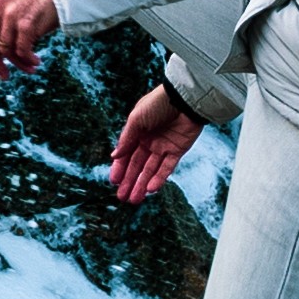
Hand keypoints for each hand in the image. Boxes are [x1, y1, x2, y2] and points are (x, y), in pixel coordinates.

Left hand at [0, 0, 60, 73]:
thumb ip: (4, 13)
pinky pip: (21, 49)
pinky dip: (27, 59)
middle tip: (4, 74)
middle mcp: (0, 4)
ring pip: (5, 48)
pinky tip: (35, 61)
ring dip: (18, 63)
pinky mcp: (26, 22)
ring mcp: (11, 13)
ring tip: (29, 67)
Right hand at [106, 86, 204, 205]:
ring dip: (142, 184)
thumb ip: (126, 139)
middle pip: (137, 165)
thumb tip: (114, 155)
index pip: (126, 154)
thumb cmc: (158, 103)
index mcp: (137, 132)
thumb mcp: (136, 119)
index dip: (120, 168)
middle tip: (122, 197)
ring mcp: (163, 147)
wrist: (184, 99)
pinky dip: (159, 178)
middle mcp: (149, 141)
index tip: (114, 181)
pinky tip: (151, 189)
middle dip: (129, 181)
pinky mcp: (178, 151)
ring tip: (134, 200)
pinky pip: (167, 167)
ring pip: (151, 170)